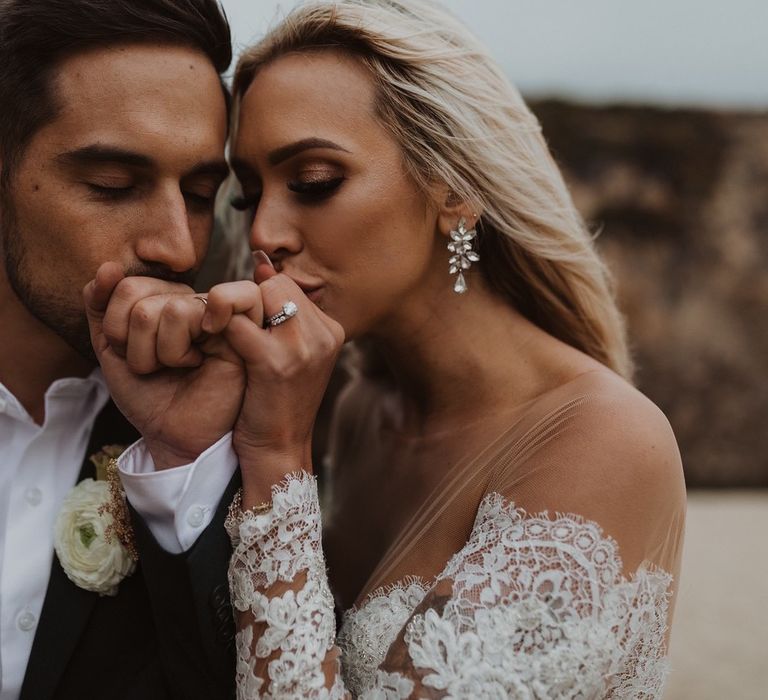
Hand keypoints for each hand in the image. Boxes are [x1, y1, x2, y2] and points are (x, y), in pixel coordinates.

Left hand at [84, 262, 255, 468]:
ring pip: (165, 307)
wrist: (174, 436)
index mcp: (164, 298)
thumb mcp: (111, 349)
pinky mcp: (236, 327)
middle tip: (156, 365)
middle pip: (136, 293)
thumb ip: (101, 306)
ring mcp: (212, 311)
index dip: (116, 330)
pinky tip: (199, 360)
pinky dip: (181, 349)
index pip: (124, 286)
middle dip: (134, 343)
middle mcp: (189, 299)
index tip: (135, 357)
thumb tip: (108, 267)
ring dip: (161, 353)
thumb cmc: (150, 395)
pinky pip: (195, 312)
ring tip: (180, 367)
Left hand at [203, 257, 344, 505]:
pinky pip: (237, 323)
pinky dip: (216, 328)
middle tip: (222, 326)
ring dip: (227, 310)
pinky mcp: (276, 363)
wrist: (278, 452)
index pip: (288, 284)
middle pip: (275, 283)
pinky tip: (205, 348)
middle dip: (243, 300)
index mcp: (330, 330)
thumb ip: (279, 316)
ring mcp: (304, 347)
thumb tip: (260, 265)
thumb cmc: (275, 406)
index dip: (258, 297)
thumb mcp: (288, 358)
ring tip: (214, 334)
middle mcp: (324, 334)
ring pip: (257, 295)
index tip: (239, 320)